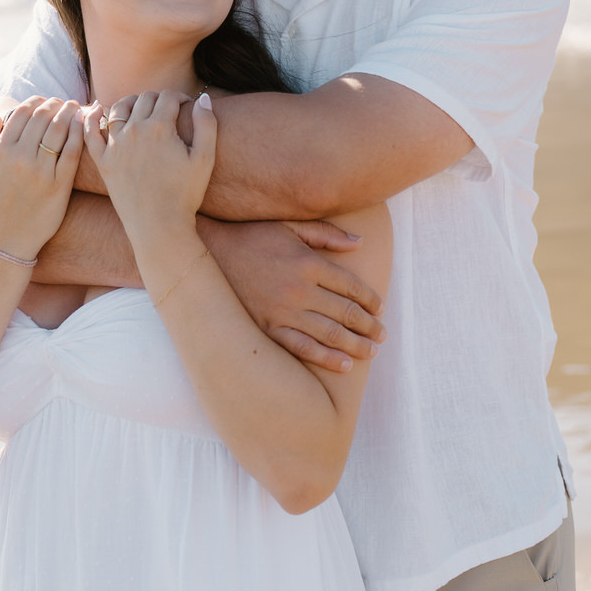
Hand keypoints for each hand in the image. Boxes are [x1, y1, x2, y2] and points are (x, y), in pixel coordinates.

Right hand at [0, 97, 84, 262]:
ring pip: (59, 129)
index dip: (34, 101)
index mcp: (0, 152)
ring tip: (74, 107)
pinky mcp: (60, 184)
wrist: (8, 239)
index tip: (42, 100)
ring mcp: (42, 172)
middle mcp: (21, 159)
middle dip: (54, 103)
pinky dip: (79, 132)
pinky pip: (72, 151)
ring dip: (69, 112)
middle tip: (61, 101)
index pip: (21, 113)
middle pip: (42, 117)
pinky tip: (82, 124)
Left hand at [84, 91, 215, 236]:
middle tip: (167, 110)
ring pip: (118, 109)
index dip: (180, 97)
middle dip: (158, 99)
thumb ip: (207, 124)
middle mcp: (134, 131)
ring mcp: (115, 146)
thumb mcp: (205, 159)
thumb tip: (203, 98)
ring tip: (140, 108)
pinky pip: (91, 133)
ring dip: (131, 102)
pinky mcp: (102, 162)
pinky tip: (97, 109)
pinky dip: (92, 117)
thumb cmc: (185, 194)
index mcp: (159, 127)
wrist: (159, 226)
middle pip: (144, 99)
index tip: (186, 106)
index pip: (168, 96)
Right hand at [202, 219, 385, 372]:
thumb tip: (359, 243)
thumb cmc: (251, 235)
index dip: (370, 299)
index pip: (351, 286)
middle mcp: (300, 289)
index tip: (380, 308)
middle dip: (369, 326)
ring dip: (356, 345)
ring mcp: (283, 311)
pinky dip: (326, 358)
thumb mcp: (290, 225)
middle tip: (382, 335)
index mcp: (308, 263)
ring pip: (330, 334)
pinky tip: (344, 365)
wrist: (207, 253)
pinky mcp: (267, 328)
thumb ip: (326, 234)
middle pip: (346, 313)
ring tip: (371, 352)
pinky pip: (302, 348)